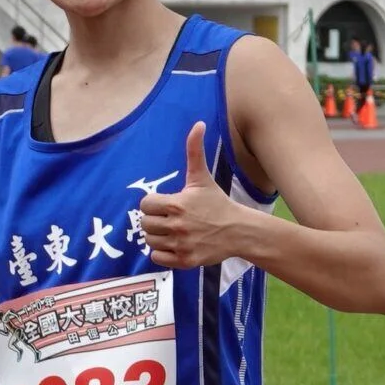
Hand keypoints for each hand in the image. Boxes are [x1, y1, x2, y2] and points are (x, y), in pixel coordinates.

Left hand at [136, 123, 244, 270]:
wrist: (239, 230)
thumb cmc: (217, 203)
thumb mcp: (202, 177)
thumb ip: (195, 151)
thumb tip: (198, 123)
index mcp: (177, 204)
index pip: (145, 205)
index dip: (152, 204)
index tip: (164, 205)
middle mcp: (177, 225)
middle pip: (145, 224)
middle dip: (153, 221)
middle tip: (167, 219)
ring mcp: (181, 244)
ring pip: (150, 242)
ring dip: (157, 237)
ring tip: (171, 231)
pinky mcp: (185, 260)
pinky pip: (157, 258)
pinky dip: (162, 253)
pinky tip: (173, 244)